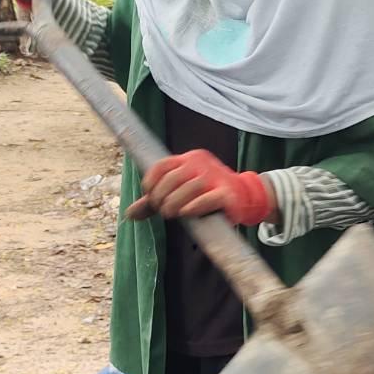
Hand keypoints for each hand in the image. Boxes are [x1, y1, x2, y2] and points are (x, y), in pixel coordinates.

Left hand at [127, 150, 274, 225]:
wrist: (244, 197)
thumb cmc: (208, 194)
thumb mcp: (180, 193)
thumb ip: (156, 201)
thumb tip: (129, 214)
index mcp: (189, 158)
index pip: (162, 165)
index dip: (150, 182)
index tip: (150, 196)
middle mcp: (201, 163)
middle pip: (172, 179)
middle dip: (161, 197)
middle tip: (162, 210)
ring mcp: (215, 177)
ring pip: (188, 189)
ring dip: (175, 204)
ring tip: (172, 214)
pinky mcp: (227, 193)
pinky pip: (207, 199)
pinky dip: (193, 207)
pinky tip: (186, 213)